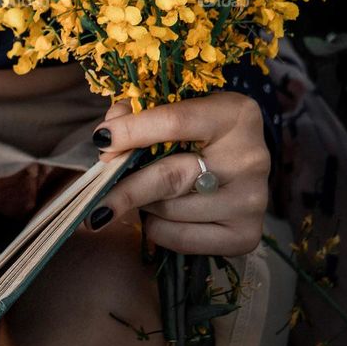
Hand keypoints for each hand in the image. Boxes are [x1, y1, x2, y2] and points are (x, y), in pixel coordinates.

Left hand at [85, 91, 269, 255]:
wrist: (244, 161)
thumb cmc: (204, 128)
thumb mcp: (181, 106)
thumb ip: (142, 113)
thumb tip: (107, 138)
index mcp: (235, 115)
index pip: (175, 122)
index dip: (133, 131)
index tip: (101, 139)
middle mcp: (249, 158)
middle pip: (172, 176)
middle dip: (126, 187)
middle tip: (95, 199)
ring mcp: (251, 200)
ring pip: (172, 210)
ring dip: (143, 206)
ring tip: (137, 194)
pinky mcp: (246, 235)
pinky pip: (185, 239)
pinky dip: (159, 230)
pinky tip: (155, 216)